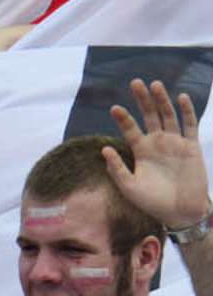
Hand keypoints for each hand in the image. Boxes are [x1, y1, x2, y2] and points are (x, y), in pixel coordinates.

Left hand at [105, 78, 209, 231]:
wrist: (179, 212)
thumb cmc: (152, 202)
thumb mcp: (129, 187)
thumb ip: (117, 169)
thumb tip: (104, 149)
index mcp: (141, 151)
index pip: (131, 129)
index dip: (123, 118)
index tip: (114, 108)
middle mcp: (157, 143)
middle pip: (149, 115)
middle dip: (143, 100)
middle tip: (135, 83)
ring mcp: (174, 142)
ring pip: (168, 116)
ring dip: (162, 100)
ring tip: (155, 85)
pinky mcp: (190, 146)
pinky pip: (189, 125)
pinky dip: (186, 111)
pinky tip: (181, 97)